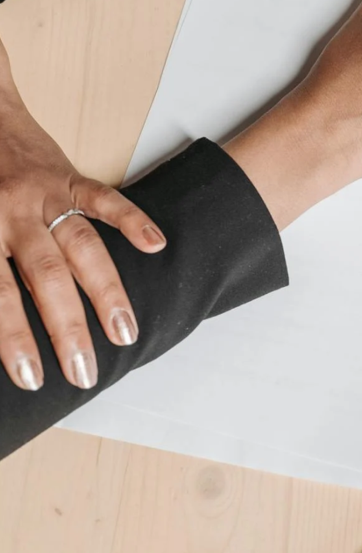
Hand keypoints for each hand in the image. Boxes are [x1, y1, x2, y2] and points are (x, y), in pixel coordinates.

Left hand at [0, 41, 165, 390]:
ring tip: (125, 332)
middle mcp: (10, 214)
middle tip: (85, 371)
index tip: (31, 375)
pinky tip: (155, 246)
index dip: (13, 337)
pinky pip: (105, 199)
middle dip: (67, 329)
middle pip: (45, 278)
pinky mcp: (68, 177)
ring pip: (80, 248)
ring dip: (106, 292)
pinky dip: (132, 220)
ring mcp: (43, 194)